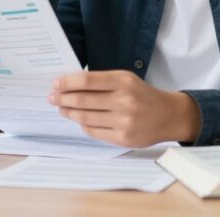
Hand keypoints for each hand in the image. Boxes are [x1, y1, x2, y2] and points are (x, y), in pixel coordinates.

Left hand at [48, 70, 201, 147]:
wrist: (168, 115)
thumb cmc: (142, 95)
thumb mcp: (126, 80)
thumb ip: (101, 82)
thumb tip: (69, 85)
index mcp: (123, 81)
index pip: (87, 80)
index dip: (67, 82)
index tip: (55, 84)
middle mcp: (124, 101)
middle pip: (83, 100)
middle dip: (62, 98)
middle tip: (51, 97)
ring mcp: (124, 121)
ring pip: (85, 117)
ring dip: (69, 112)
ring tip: (61, 108)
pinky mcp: (123, 138)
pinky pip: (94, 131)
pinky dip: (83, 124)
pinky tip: (79, 119)